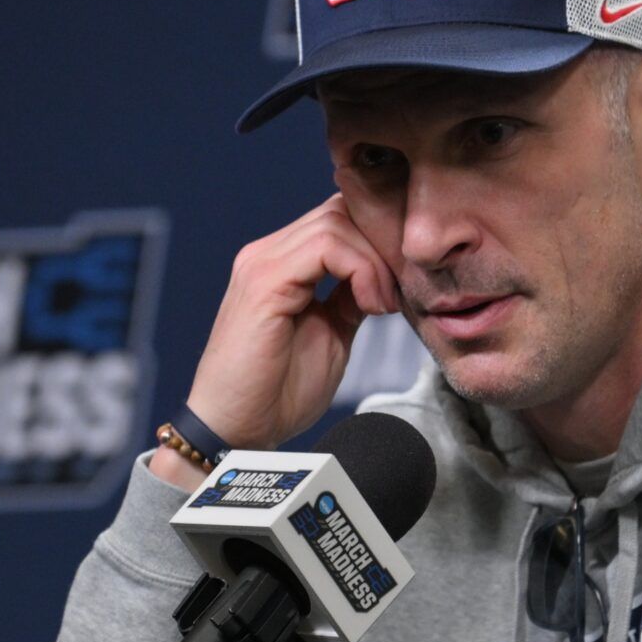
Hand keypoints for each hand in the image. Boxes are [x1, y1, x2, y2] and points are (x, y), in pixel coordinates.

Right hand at [181, 194, 399, 455]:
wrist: (237, 430)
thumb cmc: (278, 392)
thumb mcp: (332, 333)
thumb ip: (350, 297)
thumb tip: (383, 275)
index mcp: (282, 262)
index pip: (340, 218)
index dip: (380, 240)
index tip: (403, 282)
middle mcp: (267, 252)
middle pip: (342, 210)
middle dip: (383, 245)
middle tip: (402, 289)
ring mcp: (262, 263)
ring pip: (337, 222)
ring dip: (375, 261)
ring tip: (383, 304)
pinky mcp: (264, 282)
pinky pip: (325, 247)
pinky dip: (361, 270)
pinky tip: (370, 305)